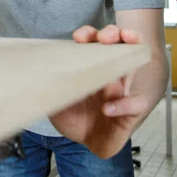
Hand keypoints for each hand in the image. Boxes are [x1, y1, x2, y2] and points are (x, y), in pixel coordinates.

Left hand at [49, 25, 148, 158]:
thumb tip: (39, 78)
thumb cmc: (74, 117)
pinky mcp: (132, 109)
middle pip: (118, 41)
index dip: (88, 34)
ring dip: (132, 50)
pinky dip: (125, 104)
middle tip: (105, 38)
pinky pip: (137, 102)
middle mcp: (110, 70)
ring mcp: (123, 88)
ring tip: (124, 51)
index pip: (93, 41)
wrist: (86, 143)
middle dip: (113, 33)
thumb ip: (51, 90)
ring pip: (135, 60)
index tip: (79, 38)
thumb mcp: (56, 102)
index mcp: (91, 65)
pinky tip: (108, 109)